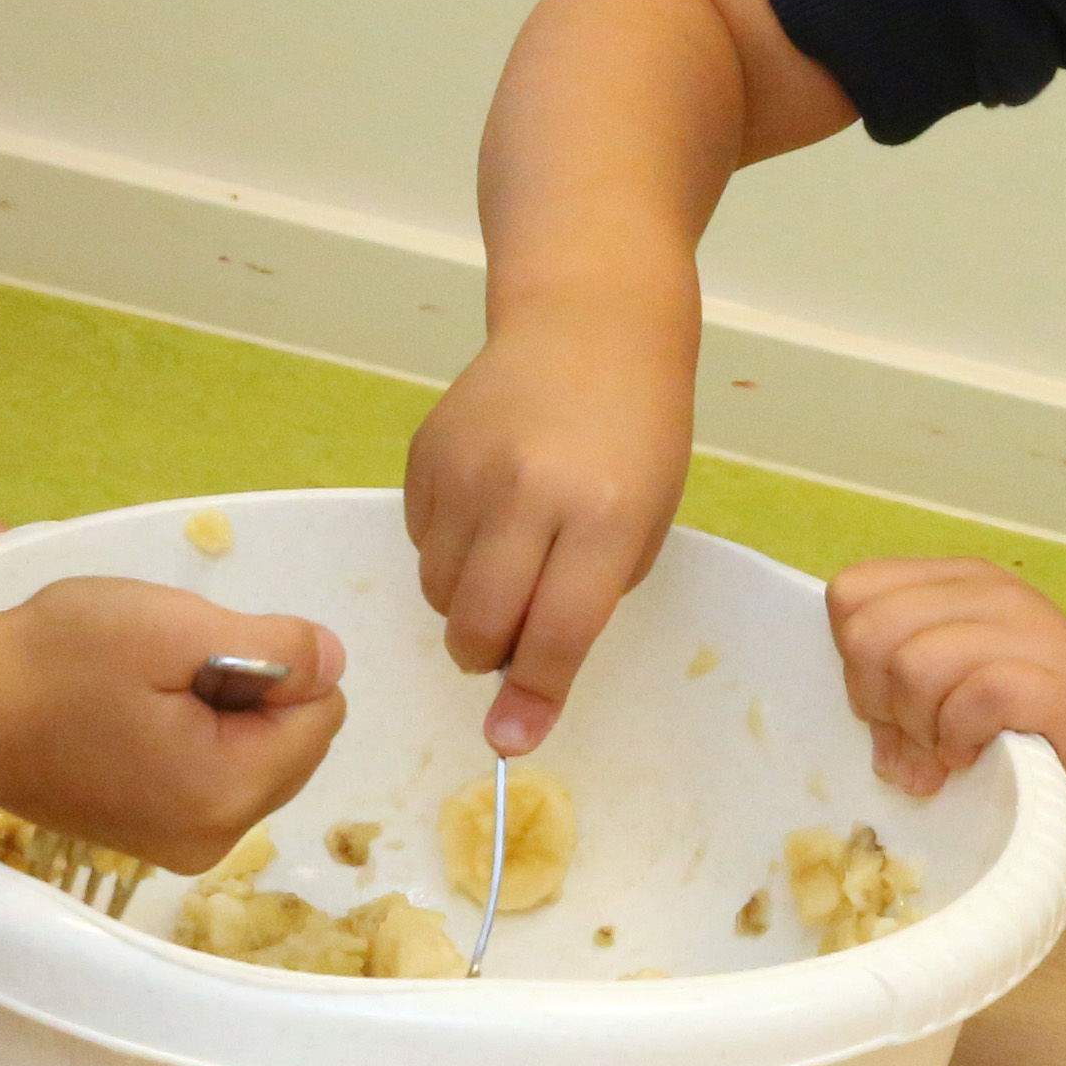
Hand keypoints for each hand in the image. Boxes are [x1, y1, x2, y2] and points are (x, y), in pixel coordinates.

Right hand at [0, 580, 349, 870]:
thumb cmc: (58, 659)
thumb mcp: (177, 627)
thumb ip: (277, 648)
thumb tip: (336, 663)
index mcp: (229, 794)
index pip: (323, 713)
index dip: (275, 665)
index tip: (196, 653)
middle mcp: (215, 841)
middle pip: (294, 743)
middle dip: (251, 694)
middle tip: (165, 670)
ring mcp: (180, 847)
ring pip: (254, 757)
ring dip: (219, 711)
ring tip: (141, 690)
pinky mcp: (150, 837)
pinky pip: (212, 774)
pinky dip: (189, 735)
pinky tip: (128, 715)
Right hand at [404, 312, 694, 753]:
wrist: (589, 325)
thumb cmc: (638, 433)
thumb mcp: (646, 520)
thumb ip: (588, 600)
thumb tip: (521, 688)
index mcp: (604, 514)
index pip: (557, 632)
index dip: (534, 697)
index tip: (512, 740)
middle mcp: (529, 491)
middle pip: (476, 623)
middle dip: (486, 655)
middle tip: (508, 637)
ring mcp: (469, 469)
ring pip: (438, 591)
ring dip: (466, 602)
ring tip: (508, 555)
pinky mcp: (426, 452)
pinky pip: (419, 541)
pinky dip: (446, 550)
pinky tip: (485, 509)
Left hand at [826, 558, 1065, 854]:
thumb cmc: (1036, 734)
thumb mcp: (953, 697)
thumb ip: (901, 701)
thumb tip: (881, 753)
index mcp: (958, 584)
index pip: (853, 593)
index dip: (853, 659)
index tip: (888, 706)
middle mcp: (992, 594)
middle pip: (869, 631)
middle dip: (876, 700)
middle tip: (920, 736)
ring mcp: (1028, 632)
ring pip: (912, 664)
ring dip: (920, 727)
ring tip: (953, 750)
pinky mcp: (1053, 683)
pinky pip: (969, 700)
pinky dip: (958, 742)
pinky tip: (977, 756)